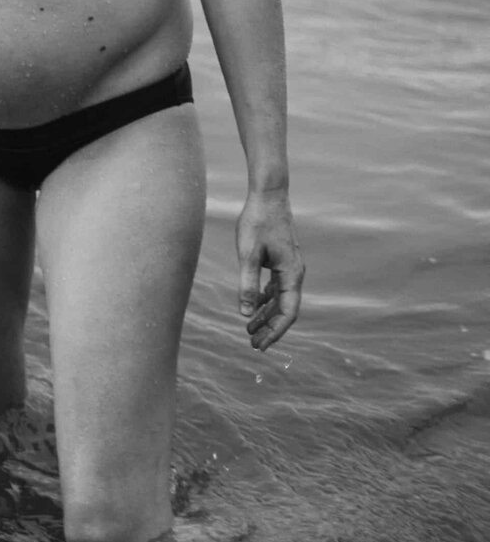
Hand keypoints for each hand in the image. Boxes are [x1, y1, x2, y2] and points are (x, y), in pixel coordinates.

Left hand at [236, 191, 303, 350]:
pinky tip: (254, 308)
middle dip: (270, 328)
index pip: (288, 312)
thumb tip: (245, 314)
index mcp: (291, 273)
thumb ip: (247, 284)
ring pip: (280, 299)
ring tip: (249, 330)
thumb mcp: (248, 254)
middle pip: (285, 309)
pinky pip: (276, 287)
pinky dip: (265, 299)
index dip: (275, 331)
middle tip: (252, 345)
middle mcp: (295, 272)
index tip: (261, 346)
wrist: (268, 195)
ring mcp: (289, 266)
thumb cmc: (257, 222)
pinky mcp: (281, 260)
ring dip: (266, 315)